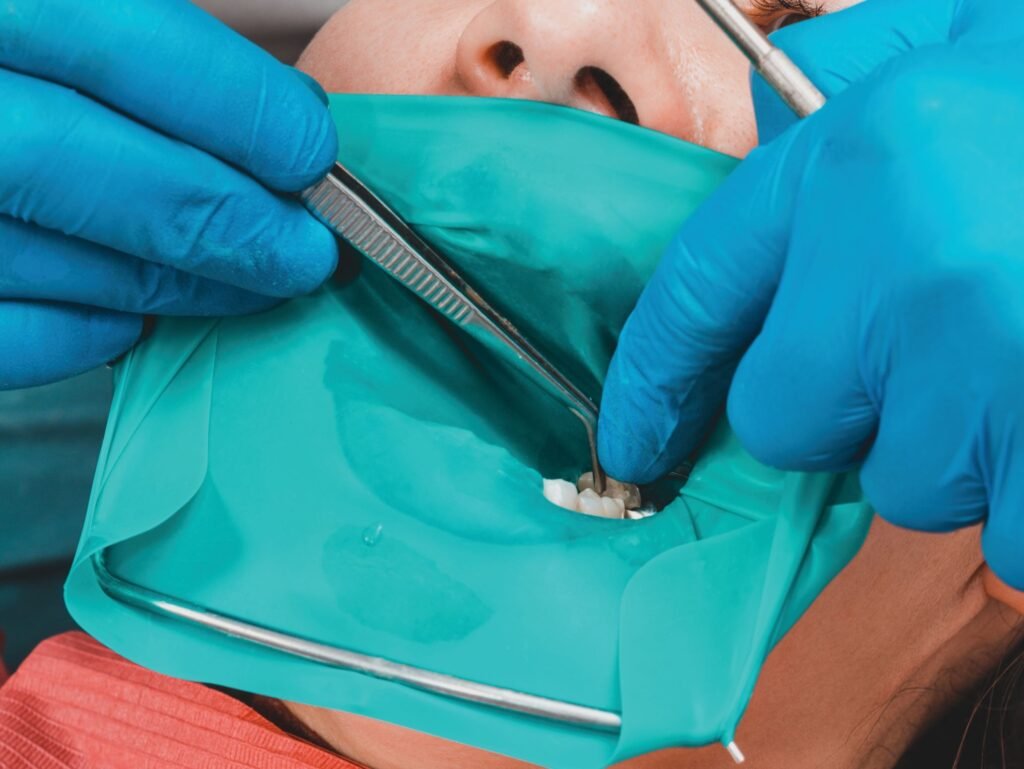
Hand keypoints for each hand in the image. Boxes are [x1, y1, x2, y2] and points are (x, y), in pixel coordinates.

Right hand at [0, 0, 338, 387]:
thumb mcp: (40, 0)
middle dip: (225, 223)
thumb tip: (273, 116)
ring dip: (172, 284)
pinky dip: (78, 333)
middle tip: (305, 252)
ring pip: (53, 265)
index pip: (126, 44)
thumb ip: (117, 30)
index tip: (312, 154)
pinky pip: (0, 336)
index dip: (242, 111)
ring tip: (247, 282)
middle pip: (90, 172)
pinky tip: (127, 316)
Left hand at [599, 0, 1023, 587]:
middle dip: (845, 405)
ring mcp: (994, 364)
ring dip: (955, 443)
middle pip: (786, 422)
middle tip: (940, 342)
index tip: (632, 444)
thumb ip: (848, 90)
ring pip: (905, 481)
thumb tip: (755, 125)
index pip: (695, 299)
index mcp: (858, 160)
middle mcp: (907, 267)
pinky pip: (1009, 534)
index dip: (650, 385)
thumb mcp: (961, 49)